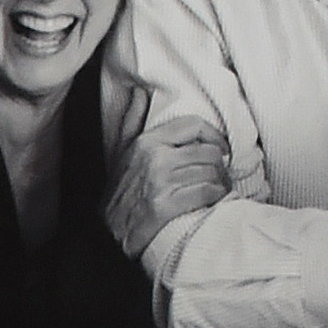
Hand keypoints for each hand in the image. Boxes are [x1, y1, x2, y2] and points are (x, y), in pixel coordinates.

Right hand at [108, 114, 230, 261]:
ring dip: (220, 183)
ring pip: (211, 173)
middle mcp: (155, 159)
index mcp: (147, 142)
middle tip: (219, 175)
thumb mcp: (119, 152)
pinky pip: (207, 193)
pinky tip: (212, 201)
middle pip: (209, 153)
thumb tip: (139, 93)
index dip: (214, 136)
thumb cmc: (119, 193)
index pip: (194, 126)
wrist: (107, 234)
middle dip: (220, 166)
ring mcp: (161, 183)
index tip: (221, 147)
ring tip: (217, 189)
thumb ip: (131, 121)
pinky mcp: (167, 206)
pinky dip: (215, 197)